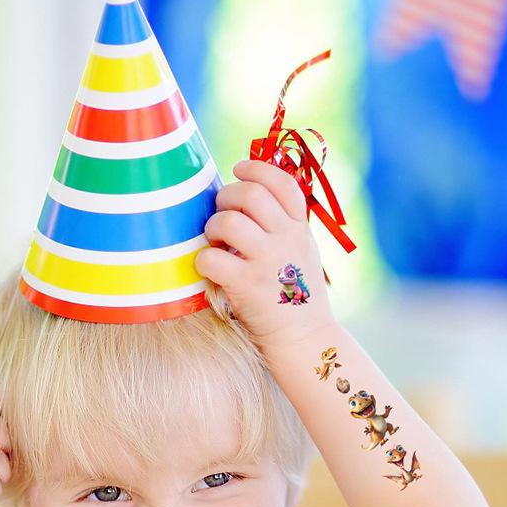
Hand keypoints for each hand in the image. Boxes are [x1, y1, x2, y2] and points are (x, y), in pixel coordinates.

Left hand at [196, 159, 333, 348]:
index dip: (256, 169)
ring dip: (213, 228)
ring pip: (228, 221)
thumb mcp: (300, 252)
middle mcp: (286, 239)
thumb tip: (243, 198)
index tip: (238, 169)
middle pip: (250, 194)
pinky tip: (210, 269)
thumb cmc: (294, 295)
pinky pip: (211, 258)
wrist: (303, 337)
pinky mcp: (246, 285)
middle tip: (220, 213)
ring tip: (215, 243)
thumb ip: (282, 226)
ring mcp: (267, 261)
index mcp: (300, 227)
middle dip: (226, 197)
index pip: (282, 183)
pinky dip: (203, 261)